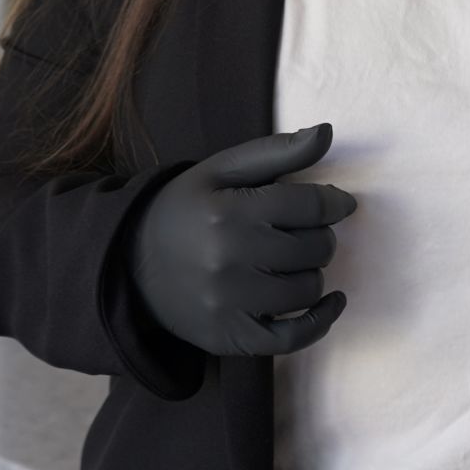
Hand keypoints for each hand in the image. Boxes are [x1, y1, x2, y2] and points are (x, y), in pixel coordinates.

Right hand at [123, 121, 355, 358]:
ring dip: (313, 272)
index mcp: (230, 210)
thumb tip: (326, 132)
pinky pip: (294, 338)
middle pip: (315, 248)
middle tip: (302, 232)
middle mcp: (229, 259)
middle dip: (320, 236)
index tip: (339, 204)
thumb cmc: (186, 209)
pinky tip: (329, 302)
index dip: (335, 203)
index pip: (312, 206)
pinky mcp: (230, 337)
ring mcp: (229, 303)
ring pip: (309, 289)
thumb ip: (277, 150)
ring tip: (295, 262)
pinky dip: (320, 320)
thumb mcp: (221, 169)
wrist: (130, 262)